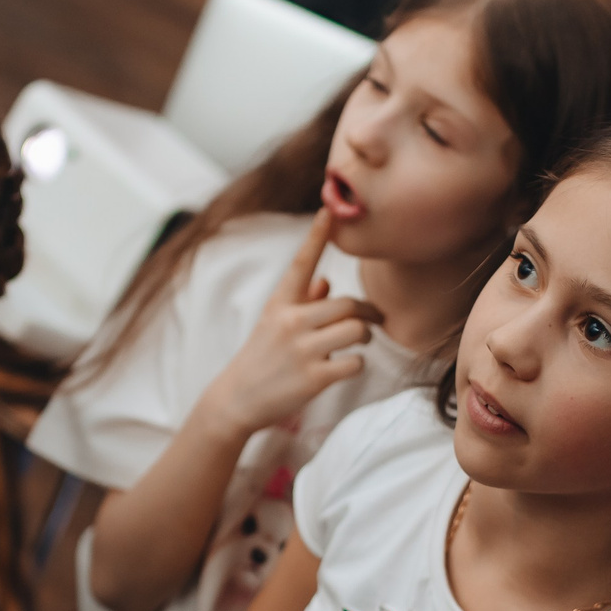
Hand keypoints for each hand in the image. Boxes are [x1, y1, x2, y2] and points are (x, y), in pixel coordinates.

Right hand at [192, 210, 381, 439]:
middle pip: (348, 304)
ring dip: (365, 336)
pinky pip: (354, 362)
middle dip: (368, 312)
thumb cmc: (260, 357)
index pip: (301, 263)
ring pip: (356, 330)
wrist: (236, 399)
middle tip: (374, 319)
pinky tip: (348, 365)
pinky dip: (357, 363)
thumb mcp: (273, 324)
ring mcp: (302, 350)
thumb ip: (302, 301)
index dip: (316, 235)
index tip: (328, 211)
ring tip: (360, 342)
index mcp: (280, 304)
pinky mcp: (313, 378)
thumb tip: (327, 283)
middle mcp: (290, 322)